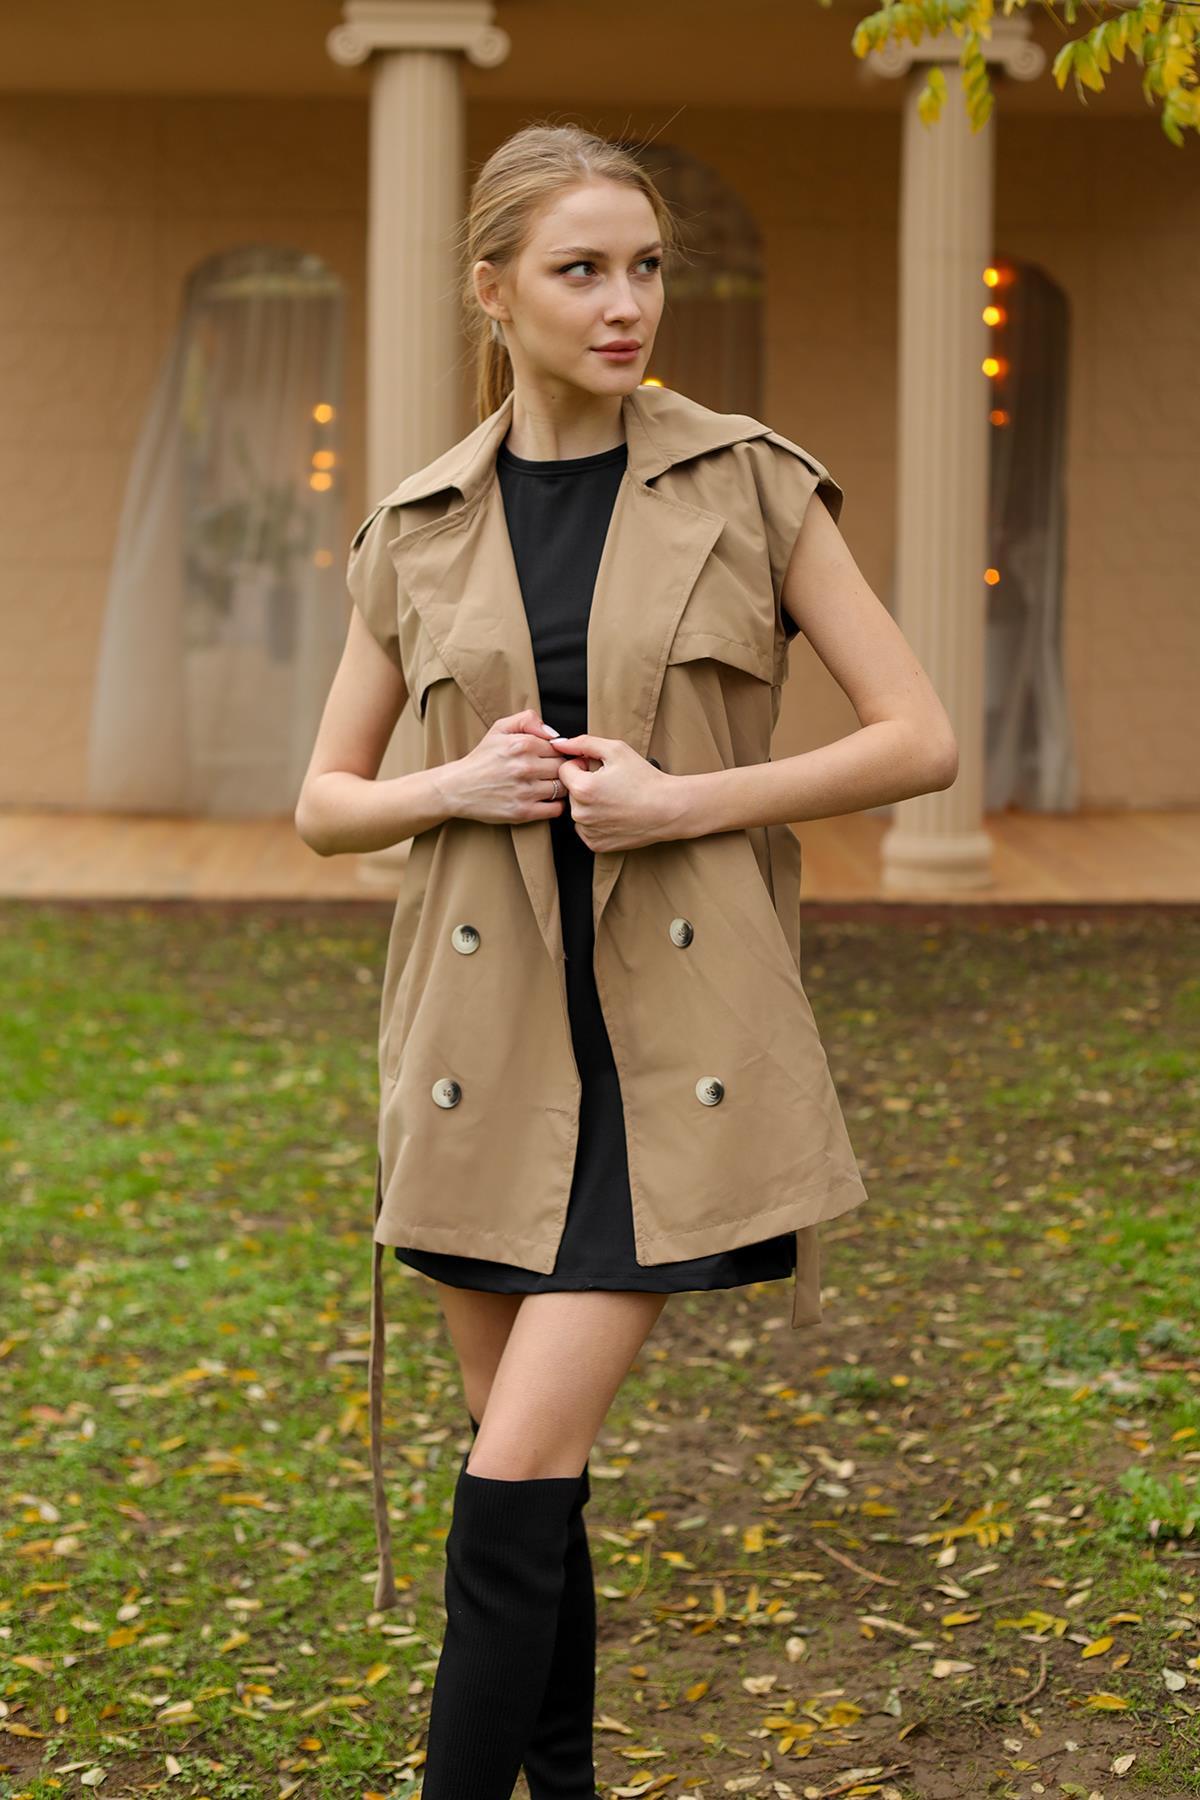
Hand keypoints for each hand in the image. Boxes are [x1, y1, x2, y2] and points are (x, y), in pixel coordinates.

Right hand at [440, 709, 571, 824]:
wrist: (457, 787)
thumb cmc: (482, 759)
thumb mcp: (499, 729)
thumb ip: (527, 720)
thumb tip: (554, 734)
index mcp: (521, 744)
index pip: (558, 748)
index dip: (557, 753)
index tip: (548, 759)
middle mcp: (524, 767)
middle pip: (563, 767)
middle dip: (560, 770)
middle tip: (549, 773)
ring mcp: (525, 790)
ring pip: (563, 788)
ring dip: (559, 787)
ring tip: (547, 786)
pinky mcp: (523, 811)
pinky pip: (556, 809)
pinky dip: (556, 805)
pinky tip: (545, 800)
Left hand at [550, 733, 682, 851]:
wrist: (668, 809)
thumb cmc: (645, 780)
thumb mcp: (616, 750)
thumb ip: (584, 743)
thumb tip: (559, 744)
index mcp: (582, 788)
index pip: (564, 770)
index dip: (582, 764)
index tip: (600, 768)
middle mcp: (581, 813)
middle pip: (570, 791)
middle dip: (585, 784)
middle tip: (611, 784)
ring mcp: (588, 831)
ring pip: (578, 810)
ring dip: (590, 803)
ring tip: (615, 799)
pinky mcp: (596, 844)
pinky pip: (586, 828)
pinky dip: (596, 820)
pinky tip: (615, 814)